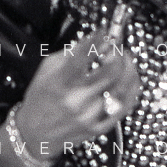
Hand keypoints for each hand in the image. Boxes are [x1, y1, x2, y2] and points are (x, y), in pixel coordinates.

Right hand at [17, 31, 140, 152]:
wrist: (35, 135)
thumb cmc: (40, 99)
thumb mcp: (45, 71)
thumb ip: (69, 54)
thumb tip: (93, 41)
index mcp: (59, 83)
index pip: (83, 57)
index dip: (97, 41)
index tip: (104, 32)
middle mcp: (75, 100)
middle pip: (110, 72)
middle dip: (118, 53)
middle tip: (118, 46)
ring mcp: (88, 116)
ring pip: (121, 89)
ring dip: (129, 69)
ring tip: (127, 59)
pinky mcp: (97, 128)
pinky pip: (123, 107)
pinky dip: (132, 89)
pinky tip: (131, 78)